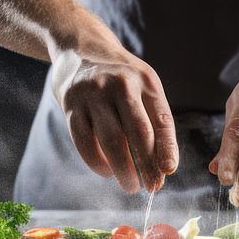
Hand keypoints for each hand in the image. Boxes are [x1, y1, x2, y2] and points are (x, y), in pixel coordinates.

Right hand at [58, 53, 177, 193]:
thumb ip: (154, 120)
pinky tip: (107, 172)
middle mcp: (121, 84)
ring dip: (123, 169)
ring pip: (111, 139)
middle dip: (147, 165)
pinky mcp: (70, 104)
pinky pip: (84, 141)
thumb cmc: (120, 79)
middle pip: (138, 132)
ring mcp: (93, 93)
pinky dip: (97, 162)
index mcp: (146, 81)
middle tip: (152, 187)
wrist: (80, 51)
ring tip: (130, 185)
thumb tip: (162, 167)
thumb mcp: (143, 87)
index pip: (162, 119)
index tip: (168, 171)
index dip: (167, 148)